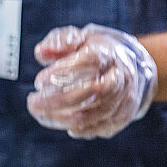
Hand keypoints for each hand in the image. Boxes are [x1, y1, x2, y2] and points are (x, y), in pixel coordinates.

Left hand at [27, 23, 156, 138]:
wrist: (133, 63)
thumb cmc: (98, 50)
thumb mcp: (79, 37)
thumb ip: (59, 41)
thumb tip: (41, 52)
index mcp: (110, 52)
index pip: (90, 60)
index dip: (64, 71)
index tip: (39, 81)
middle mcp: (122, 75)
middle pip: (95, 91)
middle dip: (59, 100)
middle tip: (33, 102)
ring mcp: (126, 97)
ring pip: (97, 113)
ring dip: (64, 117)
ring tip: (40, 114)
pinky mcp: (124, 115)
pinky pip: (102, 127)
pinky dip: (80, 129)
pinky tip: (61, 123)